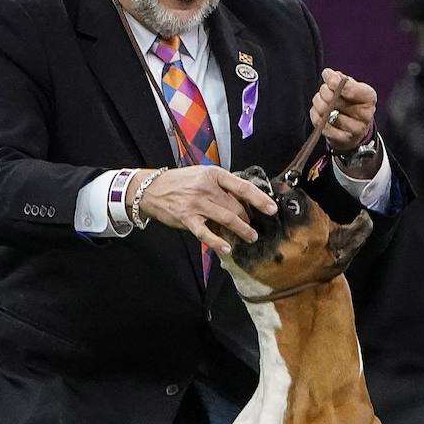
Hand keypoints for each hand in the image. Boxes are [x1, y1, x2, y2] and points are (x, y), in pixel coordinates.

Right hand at [128, 165, 276, 254]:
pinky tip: (227, 249)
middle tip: (253, 227)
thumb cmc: (180, 182)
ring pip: (227, 219)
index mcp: (213, 174)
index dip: (260, 198)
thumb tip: (242, 201)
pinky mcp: (187, 218)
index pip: (242, 186)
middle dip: (247, 219)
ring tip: (250, 237)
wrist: (152, 189)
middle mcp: (207, 188)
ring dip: (242, 230)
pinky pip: (206, 233)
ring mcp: (197, 204)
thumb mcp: (202, 175)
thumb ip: (221, 186)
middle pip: (236, 206)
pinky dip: (217, 242)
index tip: (272, 208)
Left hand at [310, 68, 376, 154]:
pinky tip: (318, 112)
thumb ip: (341, 79)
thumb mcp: (352, 87)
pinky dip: (316, 116)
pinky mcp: (342, 140)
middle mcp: (364, 115)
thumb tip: (329, 75)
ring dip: (318, 104)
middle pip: (335, 100)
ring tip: (320, 100)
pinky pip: (321, 125)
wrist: (355, 130)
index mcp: (369, 98)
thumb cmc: (352, 104)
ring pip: (326, 113)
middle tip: (324, 90)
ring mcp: (354, 130)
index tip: (327, 75)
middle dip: (324, 92)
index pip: (351, 90)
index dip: (335, 82)